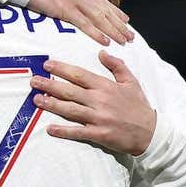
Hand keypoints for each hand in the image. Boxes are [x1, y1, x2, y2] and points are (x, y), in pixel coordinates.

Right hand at [26, 0, 133, 45]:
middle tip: (130, 35)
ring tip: (124, 40)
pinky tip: (105, 41)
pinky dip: (96, 33)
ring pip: (100, 18)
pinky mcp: (65, 10)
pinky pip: (84, 24)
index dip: (114, 11)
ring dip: (114, 30)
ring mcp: (74, 1)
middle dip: (119, 24)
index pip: (101, 1)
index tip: (125, 19)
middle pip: (105, 11)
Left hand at [30, 51, 156, 155]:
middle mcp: (100, 101)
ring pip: (71, 110)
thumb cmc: (139, 106)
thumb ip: (117, 66)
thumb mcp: (131, 82)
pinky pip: (78, 132)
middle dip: (50, 85)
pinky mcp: (100, 134)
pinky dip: (64, 131)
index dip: (62, 69)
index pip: (80, 75)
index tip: (47, 65)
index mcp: (106, 87)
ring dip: (52, 104)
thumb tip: (102, 52)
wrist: (152, 133)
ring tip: (36, 100)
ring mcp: (99, 118)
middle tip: (34, 81)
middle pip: (70, 91)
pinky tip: (50, 129)